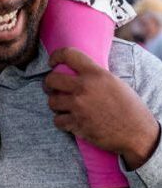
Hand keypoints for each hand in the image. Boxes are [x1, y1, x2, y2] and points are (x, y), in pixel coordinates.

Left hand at [45, 48, 159, 169]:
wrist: (138, 134)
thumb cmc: (129, 107)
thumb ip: (93, 74)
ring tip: (63, 106)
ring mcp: (79, 106)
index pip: (68, 54)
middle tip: (52, 87)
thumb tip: (75, 69)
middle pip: (51, 79)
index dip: (55, 56)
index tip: (52, 62)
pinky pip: (57, 120)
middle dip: (49, 84)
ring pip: (52, 101)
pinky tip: (69, 120)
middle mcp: (84, 87)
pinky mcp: (78, 124)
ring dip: (56, 104)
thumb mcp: (113, 82)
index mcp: (95, 73)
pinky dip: (61, 121)